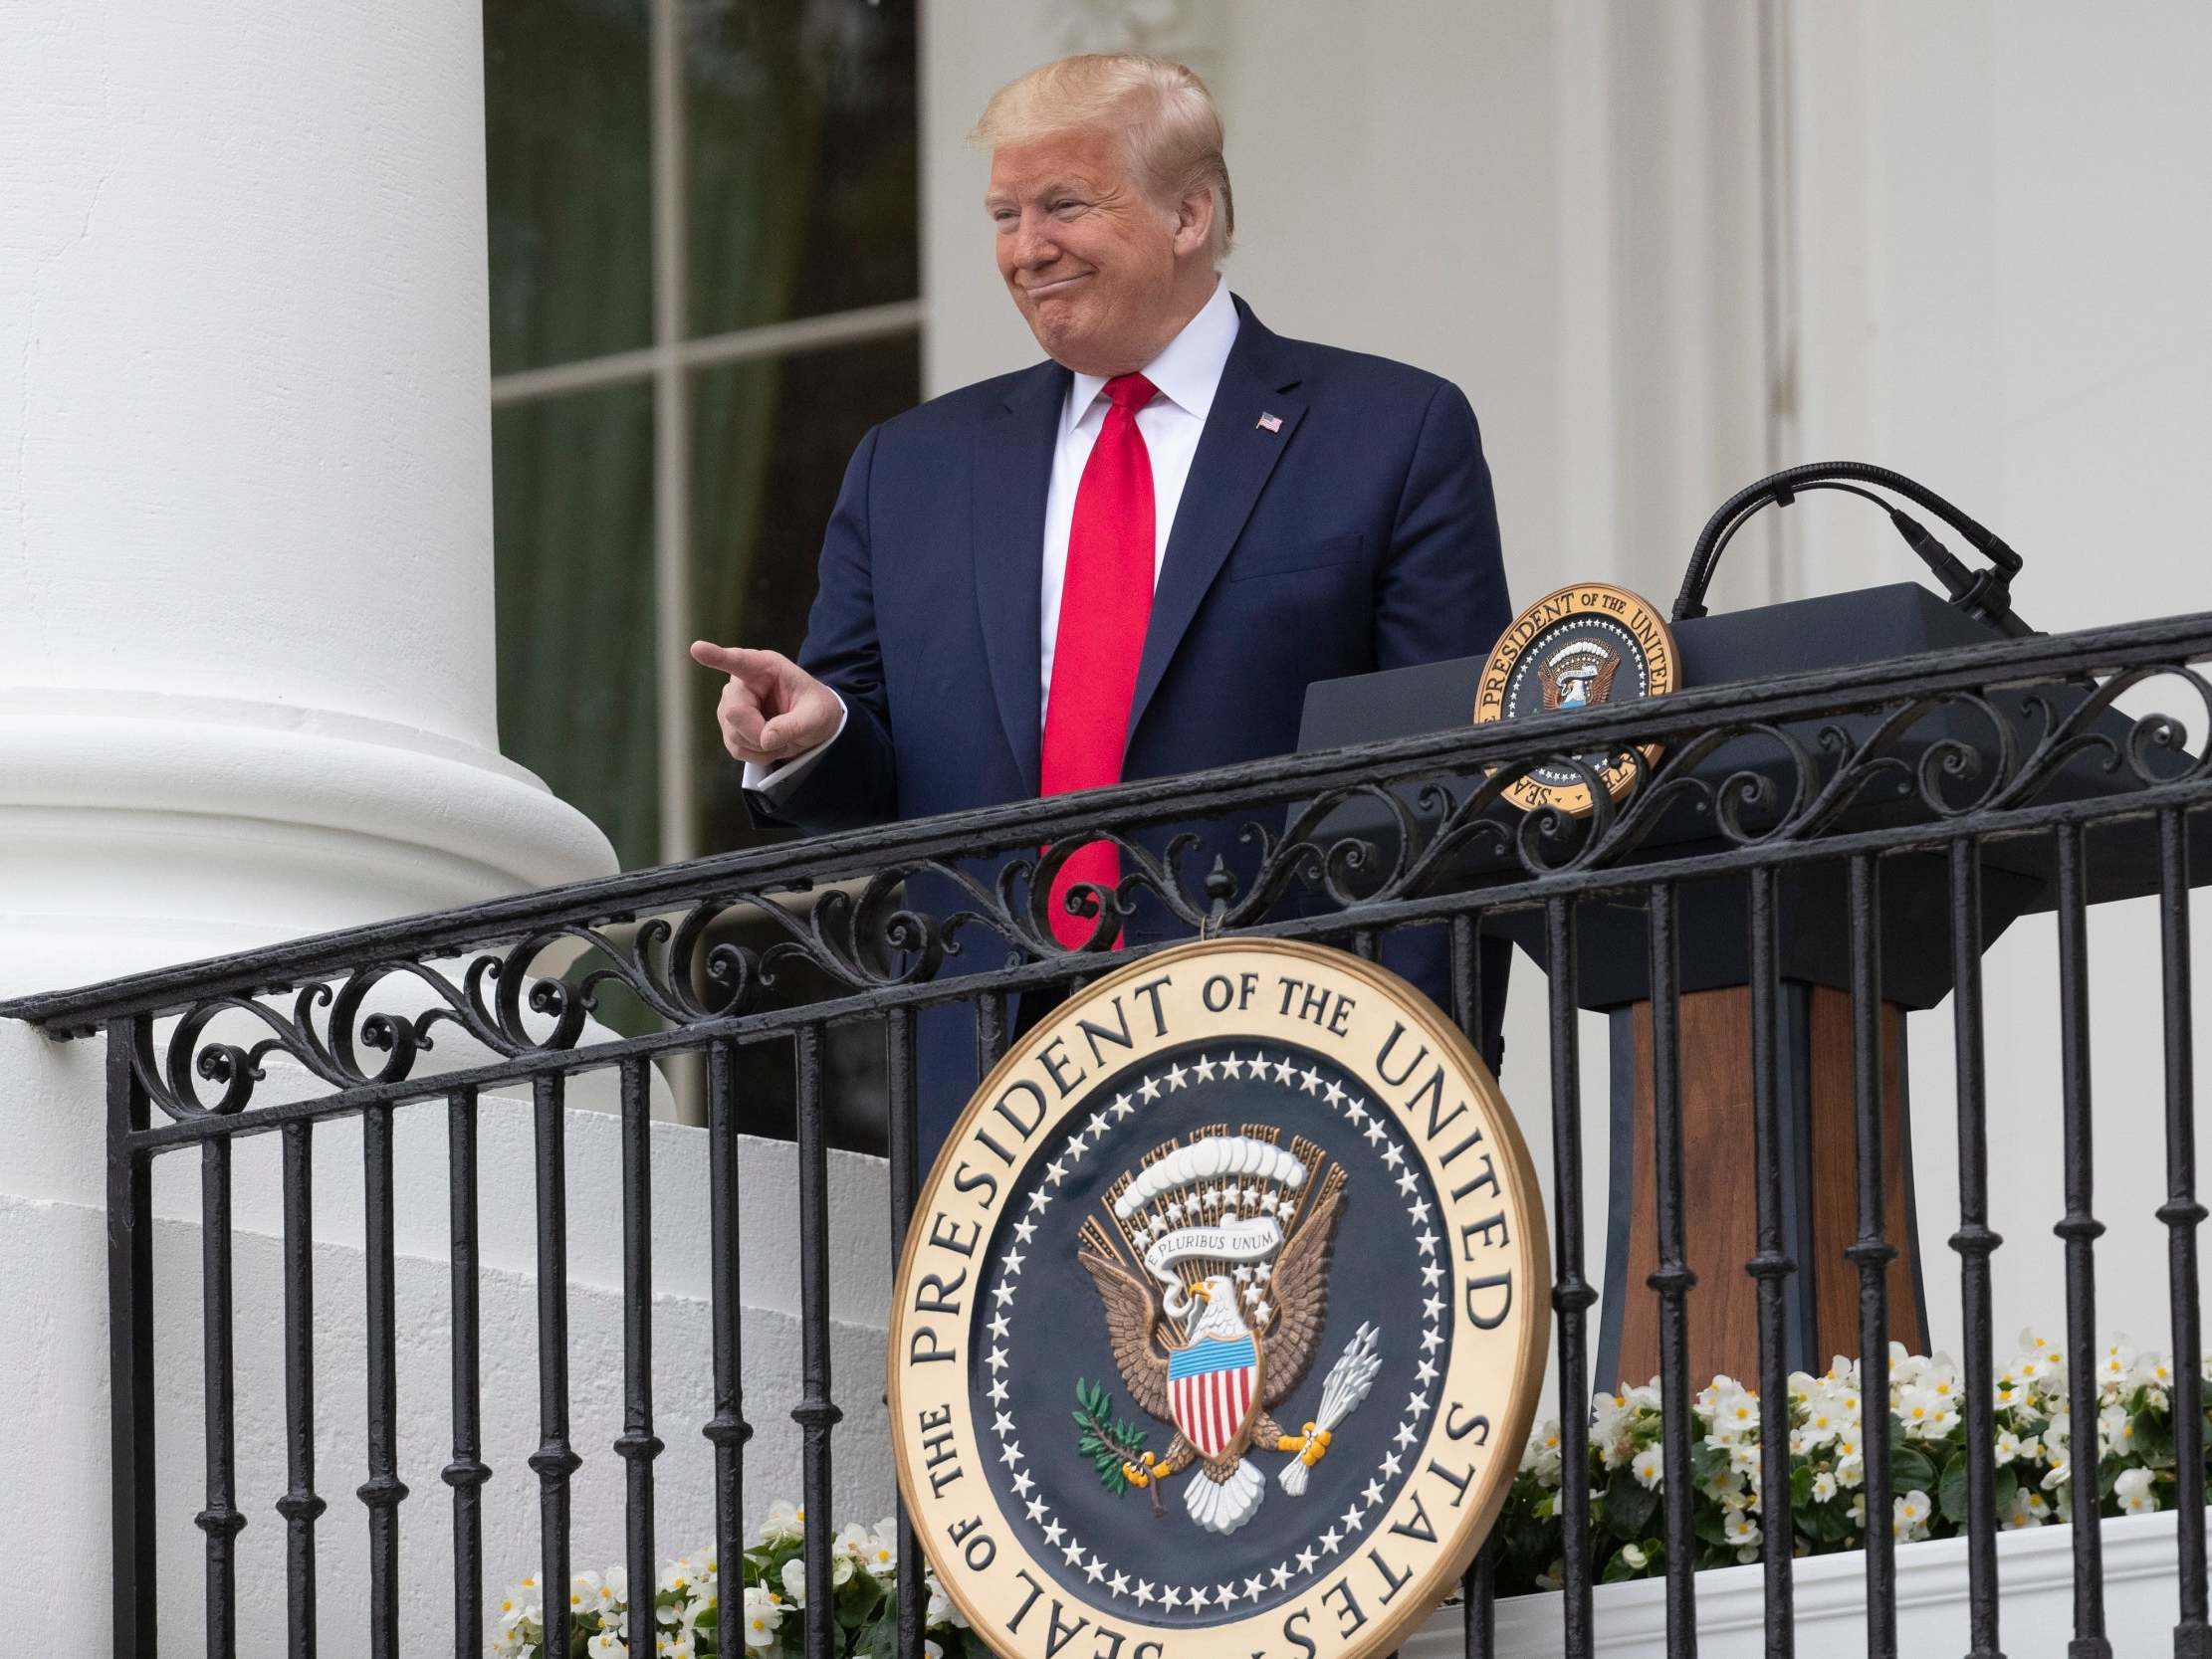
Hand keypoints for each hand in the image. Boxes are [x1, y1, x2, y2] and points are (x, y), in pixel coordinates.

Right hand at [688, 641, 842, 766]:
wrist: (815, 726)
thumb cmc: (817, 710)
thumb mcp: (817, 716)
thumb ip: (794, 725)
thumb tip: (766, 738)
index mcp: (765, 667)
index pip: (738, 661)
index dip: (716, 656)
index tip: (697, 648)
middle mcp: (742, 683)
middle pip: (734, 712)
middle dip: (758, 732)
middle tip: (783, 738)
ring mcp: (732, 706)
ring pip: (733, 734)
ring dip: (760, 746)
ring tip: (781, 738)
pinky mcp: (730, 728)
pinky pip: (735, 748)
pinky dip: (756, 754)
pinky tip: (771, 746)